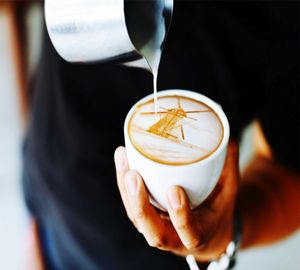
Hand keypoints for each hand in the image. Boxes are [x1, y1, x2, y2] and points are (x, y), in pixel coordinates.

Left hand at [114, 140, 238, 260]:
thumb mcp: (229, 192)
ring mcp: (155, 227)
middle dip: (139, 203)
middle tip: (134, 175)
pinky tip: (122, 156)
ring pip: (135, 214)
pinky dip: (123, 181)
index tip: (175, 190)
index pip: (188, 232)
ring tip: (123, 156)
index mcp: (198, 235)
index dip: (180, 215)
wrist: (206, 231)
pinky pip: (130, 202)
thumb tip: (227, 136)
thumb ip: (229, 166)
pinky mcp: (145, 216)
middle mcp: (172, 236)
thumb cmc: (218, 210)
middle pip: (151, 229)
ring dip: (125, 187)